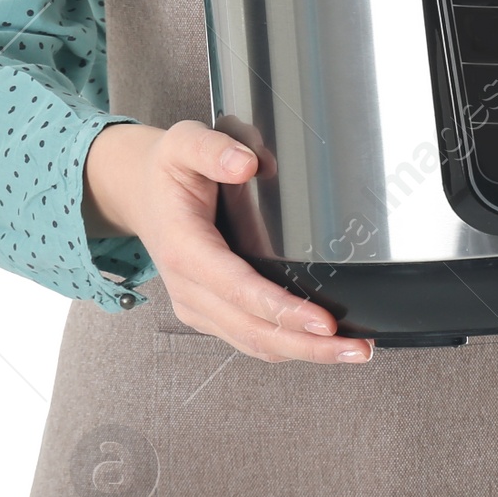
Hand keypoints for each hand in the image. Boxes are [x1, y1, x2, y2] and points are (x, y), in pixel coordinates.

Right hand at [84, 119, 374, 363]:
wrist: (141, 193)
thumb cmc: (167, 170)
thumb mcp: (183, 144)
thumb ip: (213, 150)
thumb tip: (246, 164)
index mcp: (184, 249)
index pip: (238, 290)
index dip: (282, 310)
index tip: (324, 321)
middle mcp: (189, 288)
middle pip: (253, 331)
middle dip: (308, 345)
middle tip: (356, 348)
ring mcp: (197, 306)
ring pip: (254, 343)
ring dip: (304, 352)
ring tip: (351, 350)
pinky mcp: (209, 313)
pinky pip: (249, 337)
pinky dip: (287, 345)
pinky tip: (320, 343)